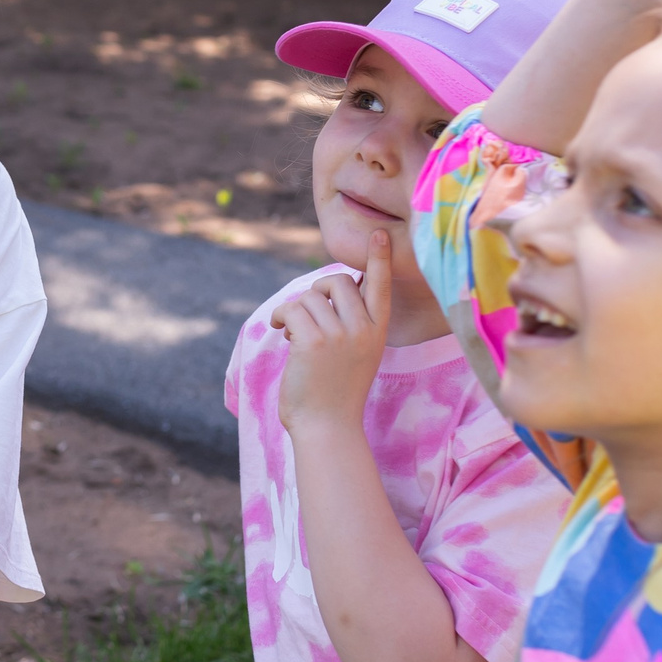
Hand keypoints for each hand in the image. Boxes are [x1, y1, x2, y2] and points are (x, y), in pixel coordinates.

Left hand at [272, 235, 393, 436]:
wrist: (327, 427)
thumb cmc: (336, 393)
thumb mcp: (357, 354)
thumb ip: (351, 324)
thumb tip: (329, 291)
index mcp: (377, 332)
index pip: (380, 287)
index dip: (378, 259)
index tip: (377, 234)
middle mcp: (363, 330)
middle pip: (337, 281)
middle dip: (316, 290)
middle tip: (305, 312)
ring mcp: (340, 335)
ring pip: (310, 296)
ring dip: (294, 310)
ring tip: (290, 330)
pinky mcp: (314, 342)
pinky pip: (292, 309)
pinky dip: (281, 317)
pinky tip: (280, 331)